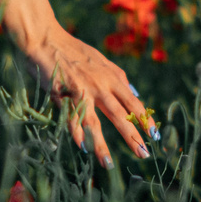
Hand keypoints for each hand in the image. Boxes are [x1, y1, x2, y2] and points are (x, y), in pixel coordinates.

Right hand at [17, 23, 152, 163]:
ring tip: (109, 163)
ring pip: (95, 122)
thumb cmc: (71, 49)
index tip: (155, 135)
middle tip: (143, 154)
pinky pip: (71, 118)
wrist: (45, 38)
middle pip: (120, 115)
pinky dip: (77, 133)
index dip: (144, 120)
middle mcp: (100, 85)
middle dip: (132, 136)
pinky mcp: (64, 94)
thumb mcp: (100, 59)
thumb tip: (133, 90)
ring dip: (102, 145)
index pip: (133, 102)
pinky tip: (82, 148)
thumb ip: (117, 75)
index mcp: (111, 77)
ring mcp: (82, 90)